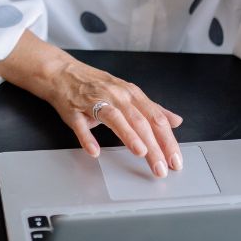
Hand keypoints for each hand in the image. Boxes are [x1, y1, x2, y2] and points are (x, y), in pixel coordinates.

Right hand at [0, 32, 182, 178]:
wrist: (63, 73)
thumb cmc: (98, 85)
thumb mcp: (129, 94)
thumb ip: (153, 109)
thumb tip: (176, 121)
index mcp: (132, 94)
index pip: (156, 118)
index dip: (168, 139)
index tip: (176, 159)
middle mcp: (117, 96)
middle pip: (140, 121)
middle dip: (154, 145)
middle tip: (162, 167)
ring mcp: (96, 102)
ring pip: (116, 119)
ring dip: (129, 136)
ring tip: (141, 152)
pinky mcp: (75, 110)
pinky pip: (81, 124)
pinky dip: (88, 138)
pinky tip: (94, 151)